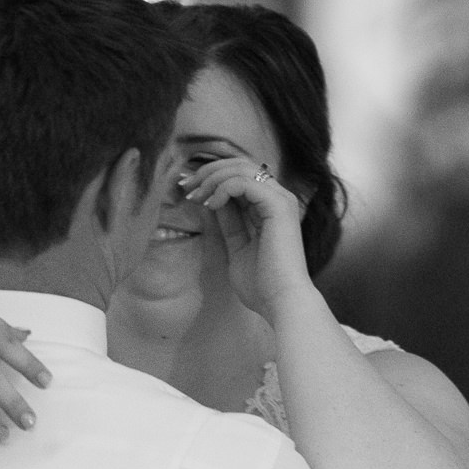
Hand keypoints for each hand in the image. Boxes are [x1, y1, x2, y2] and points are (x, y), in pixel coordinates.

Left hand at [180, 160, 313, 323]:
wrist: (281, 303)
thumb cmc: (262, 285)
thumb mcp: (237, 248)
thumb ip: (229, 223)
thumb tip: (212, 201)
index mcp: (270, 209)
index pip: (240, 178)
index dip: (212, 179)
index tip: (188, 191)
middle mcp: (278, 199)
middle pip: (240, 166)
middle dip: (209, 172)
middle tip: (187, 186)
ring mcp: (280, 199)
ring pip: (241, 169)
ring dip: (212, 178)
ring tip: (196, 196)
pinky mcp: (278, 205)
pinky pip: (243, 182)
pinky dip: (223, 188)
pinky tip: (212, 204)